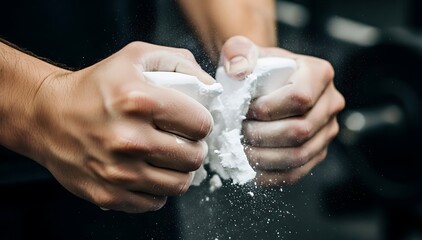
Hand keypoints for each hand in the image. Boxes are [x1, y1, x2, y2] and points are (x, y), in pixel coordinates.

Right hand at [31, 42, 213, 212]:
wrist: (47, 116)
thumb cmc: (95, 87)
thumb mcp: (136, 57)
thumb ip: (180, 63)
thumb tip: (211, 87)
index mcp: (139, 100)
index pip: (200, 123)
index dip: (202, 122)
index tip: (193, 121)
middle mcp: (129, 139)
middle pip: (194, 156)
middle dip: (195, 147)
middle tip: (183, 140)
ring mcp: (119, 172)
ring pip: (180, 184)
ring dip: (180, 170)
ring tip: (169, 156)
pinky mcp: (110, 195)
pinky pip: (156, 202)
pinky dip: (158, 189)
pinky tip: (149, 171)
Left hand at [220, 36, 344, 185]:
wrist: (266, 85)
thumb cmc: (256, 68)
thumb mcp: (243, 50)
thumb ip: (238, 52)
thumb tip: (239, 71)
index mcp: (319, 73)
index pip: (300, 98)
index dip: (268, 109)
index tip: (245, 110)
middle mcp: (331, 103)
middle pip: (300, 130)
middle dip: (263, 136)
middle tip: (238, 133)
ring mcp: (327, 130)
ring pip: (300, 155)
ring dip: (265, 157)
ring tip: (241, 150)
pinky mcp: (317, 152)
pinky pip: (297, 172)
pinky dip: (272, 175)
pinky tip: (250, 169)